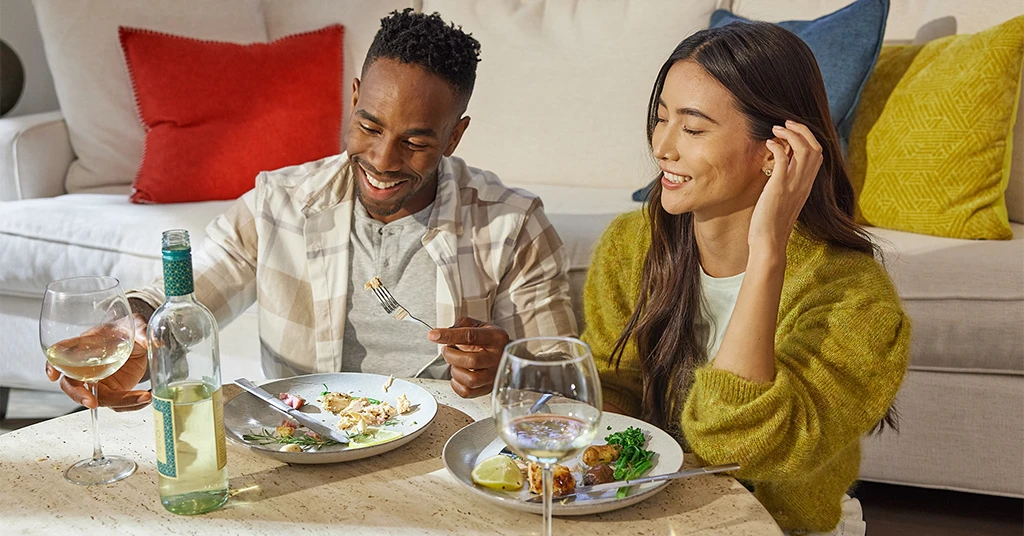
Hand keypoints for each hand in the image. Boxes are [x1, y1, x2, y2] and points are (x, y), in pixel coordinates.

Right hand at [45, 313, 151, 410]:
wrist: (141, 344)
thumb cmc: (128, 331)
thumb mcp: (134, 326)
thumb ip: (142, 332)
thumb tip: (154, 342)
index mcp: (82, 346)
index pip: (60, 354)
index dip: (53, 365)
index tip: (53, 374)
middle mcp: (85, 368)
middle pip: (72, 385)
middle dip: (79, 395)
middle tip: (92, 402)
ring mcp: (99, 382)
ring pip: (99, 399)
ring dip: (120, 402)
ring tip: (143, 397)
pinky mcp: (113, 391)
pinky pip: (118, 403)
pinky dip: (133, 404)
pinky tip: (147, 397)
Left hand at [428, 317, 509, 397]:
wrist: (506, 354)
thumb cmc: (490, 340)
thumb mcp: (479, 325)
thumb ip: (461, 325)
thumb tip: (444, 334)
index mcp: (496, 338)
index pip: (470, 336)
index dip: (449, 335)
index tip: (434, 335)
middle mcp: (497, 357)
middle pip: (471, 360)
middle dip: (451, 355)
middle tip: (447, 350)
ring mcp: (494, 375)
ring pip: (470, 379)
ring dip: (455, 371)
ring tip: (455, 363)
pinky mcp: (488, 388)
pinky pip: (467, 392)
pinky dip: (456, 384)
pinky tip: (458, 374)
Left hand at [750, 120, 822, 255]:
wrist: (769, 243)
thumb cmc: (772, 224)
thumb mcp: (784, 201)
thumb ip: (786, 186)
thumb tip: (778, 171)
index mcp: (807, 186)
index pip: (818, 155)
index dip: (808, 138)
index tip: (793, 131)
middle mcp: (804, 183)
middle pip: (815, 147)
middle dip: (801, 130)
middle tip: (785, 124)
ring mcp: (793, 185)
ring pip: (804, 149)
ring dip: (791, 134)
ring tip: (776, 129)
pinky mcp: (779, 187)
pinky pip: (784, 159)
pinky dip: (778, 146)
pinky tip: (769, 143)